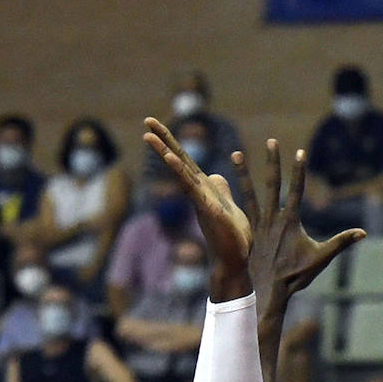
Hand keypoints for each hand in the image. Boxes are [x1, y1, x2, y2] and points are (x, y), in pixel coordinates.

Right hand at [143, 117, 250, 275]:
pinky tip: (171, 160)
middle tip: (147, 119)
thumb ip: (220, 190)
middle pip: (179, 162)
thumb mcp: (228, 206)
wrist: (235, 262)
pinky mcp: (211, 212)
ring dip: (166, 154)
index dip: (172, 142)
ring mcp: (202, 202)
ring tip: (150, 136)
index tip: (155, 123)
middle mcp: (199, 193)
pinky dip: (183, 175)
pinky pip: (195, 190)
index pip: (185, 160)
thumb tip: (215, 174)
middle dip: (164, 140)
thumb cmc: (232, 238)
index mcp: (204, 189)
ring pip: (181, 173)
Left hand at [231, 140, 364, 311]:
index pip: (296, 190)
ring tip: (235, 153)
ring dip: (243, 172)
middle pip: (272, 184)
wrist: (268, 290)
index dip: (299, 170)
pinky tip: (222, 184)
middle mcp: (272, 218)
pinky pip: (239, 208)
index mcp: (290, 221)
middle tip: (272, 141)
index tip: (300, 151)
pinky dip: (232, 195)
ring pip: (249, 192)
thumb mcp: (321, 258)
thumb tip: (363, 233)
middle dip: (273, 162)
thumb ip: (341, 242)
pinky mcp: (248, 231)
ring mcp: (257, 224)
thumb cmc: (296, 275)